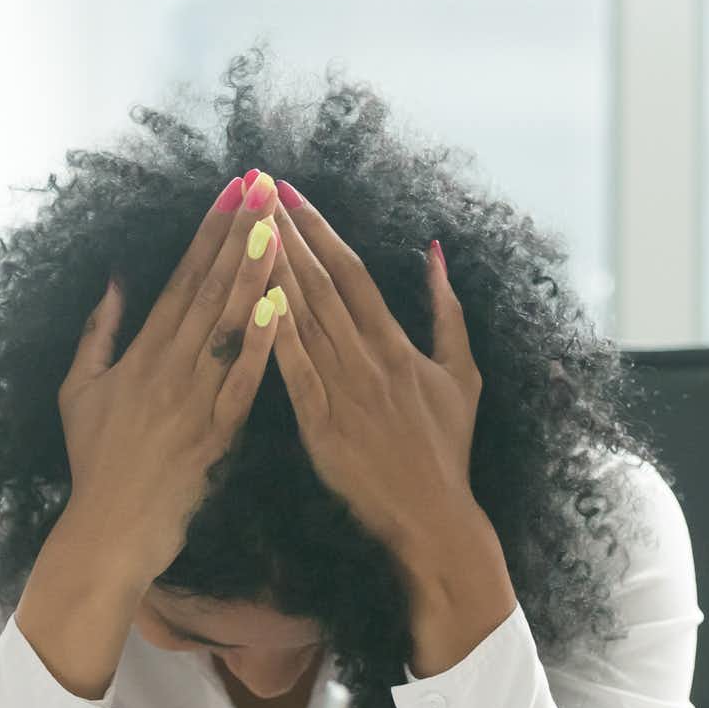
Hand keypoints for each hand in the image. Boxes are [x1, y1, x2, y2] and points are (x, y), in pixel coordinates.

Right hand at [15, 173, 284, 695]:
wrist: (109, 530)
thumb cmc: (94, 463)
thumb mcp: (80, 391)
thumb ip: (98, 334)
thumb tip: (114, 282)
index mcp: (140, 354)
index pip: (181, 279)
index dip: (208, 232)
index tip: (232, 191)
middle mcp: (168, 367)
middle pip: (210, 289)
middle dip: (239, 234)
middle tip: (264, 187)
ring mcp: (193, 399)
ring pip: (229, 326)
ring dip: (255, 273)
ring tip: (278, 225)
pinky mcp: (216, 433)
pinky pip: (244, 382)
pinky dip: (263, 344)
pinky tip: (284, 306)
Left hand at [268, 187, 514, 673]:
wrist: (433, 514)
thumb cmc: (446, 447)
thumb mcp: (462, 373)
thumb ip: (447, 312)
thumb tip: (436, 254)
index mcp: (397, 344)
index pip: (353, 273)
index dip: (321, 229)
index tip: (292, 193)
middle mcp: (368, 360)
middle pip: (322, 285)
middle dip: (287, 235)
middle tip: (257, 193)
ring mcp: (344, 391)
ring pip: (304, 321)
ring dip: (273, 272)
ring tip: (246, 229)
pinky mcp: (322, 425)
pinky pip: (295, 374)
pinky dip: (276, 338)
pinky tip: (253, 303)